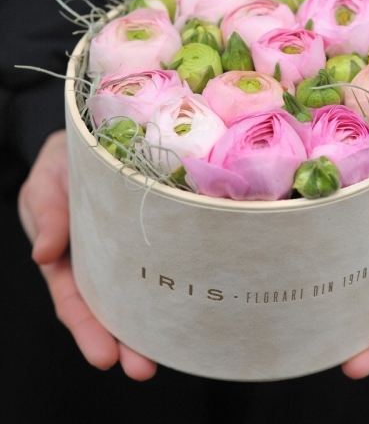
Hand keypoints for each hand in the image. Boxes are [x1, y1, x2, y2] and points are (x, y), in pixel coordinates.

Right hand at [18, 129, 156, 380]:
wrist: (95, 140)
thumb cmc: (62, 164)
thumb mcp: (45, 183)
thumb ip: (45, 214)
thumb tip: (42, 254)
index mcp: (65, 255)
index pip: (73, 300)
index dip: (86, 328)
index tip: (104, 356)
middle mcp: (97, 261)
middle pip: (108, 308)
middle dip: (123, 341)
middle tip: (141, 368)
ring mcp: (124, 251)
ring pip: (136, 292)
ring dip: (150, 323)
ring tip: (171, 351)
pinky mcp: (149, 234)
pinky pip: (158, 260)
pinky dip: (168, 283)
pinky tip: (187, 304)